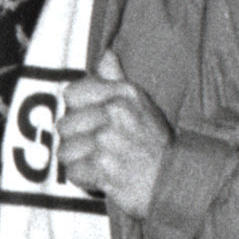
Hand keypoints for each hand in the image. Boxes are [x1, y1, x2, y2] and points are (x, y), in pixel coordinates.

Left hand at [58, 49, 173, 216]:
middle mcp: (115, 112)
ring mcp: (108, 139)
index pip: (71, 94)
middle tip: (100, 149)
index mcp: (123, 94)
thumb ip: (117, 79)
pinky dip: (85, 179)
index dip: (78, 112)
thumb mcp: (142, 105)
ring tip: (102, 164)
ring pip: (65, 150)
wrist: (173, 183)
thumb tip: (105, 54)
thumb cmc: (154, 145)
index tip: (94, 124)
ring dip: (80, 162)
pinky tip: (103, 178)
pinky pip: (72, 172)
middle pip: (64, 125)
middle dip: (77, 141)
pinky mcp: (103, 166)